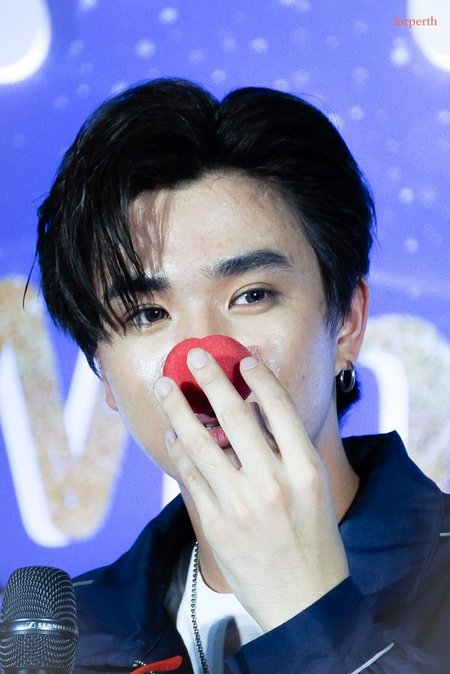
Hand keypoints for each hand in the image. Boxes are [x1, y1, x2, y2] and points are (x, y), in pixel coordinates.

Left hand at [155, 349, 348, 631]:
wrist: (304, 601)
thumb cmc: (315, 539)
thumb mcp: (314, 488)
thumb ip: (287, 448)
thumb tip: (251, 407)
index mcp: (306, 470)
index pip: (279, 408)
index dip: (258, 377)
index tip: (242, 360)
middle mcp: (273, 483)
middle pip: (234, 415)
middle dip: (210, 378)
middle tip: (193, 355)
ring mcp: (240, 505)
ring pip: (200, 442)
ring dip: (178, 409)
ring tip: (164, 387)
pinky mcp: (215, 525)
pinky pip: (190, 476)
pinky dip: (179, 450)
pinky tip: (173, 434)